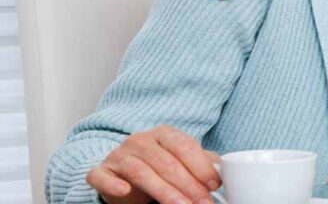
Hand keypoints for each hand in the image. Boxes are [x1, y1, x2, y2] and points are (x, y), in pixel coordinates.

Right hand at [86, 125, 220, 203]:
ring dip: (163, 191)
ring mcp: (118, 155)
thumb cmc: (159, 166)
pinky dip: (112, 184)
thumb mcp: (181, 161)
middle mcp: (140, 140)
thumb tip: (223, 171)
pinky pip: (102, 176)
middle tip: (202, 202)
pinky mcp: (100, 171)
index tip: (215, 184)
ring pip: (140, 172)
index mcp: (163, 134)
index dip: (201, 166)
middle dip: (188, 185)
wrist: (122, 172)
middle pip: (166, 162)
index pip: (184, 146)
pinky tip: (125, 192)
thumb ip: (202, 163)